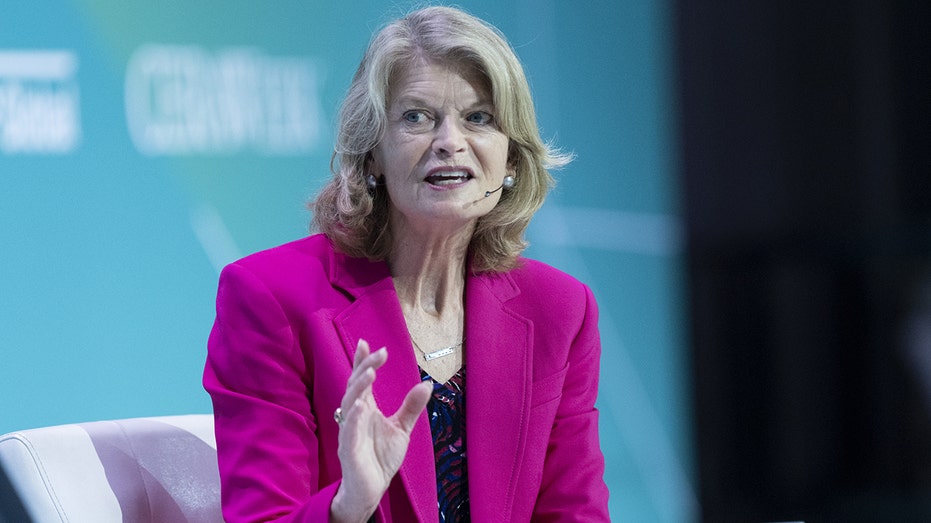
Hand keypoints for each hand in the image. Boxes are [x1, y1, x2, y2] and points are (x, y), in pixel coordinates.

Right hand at [330, 339, 431, 522]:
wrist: (372, 488)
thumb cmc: (381, 457)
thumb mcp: (401, 428)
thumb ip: (411, 407)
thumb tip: (426, 385)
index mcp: (365, 408)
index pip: (361, 380)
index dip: (362, 362)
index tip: (365, 343)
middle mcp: (354, 415)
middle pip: (356, 385)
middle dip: (365, 367)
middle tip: (380, 353)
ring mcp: (349, 431)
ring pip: (350, 403)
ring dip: (359, 387)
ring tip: (370, 372)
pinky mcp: (348, 449)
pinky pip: (348, 430)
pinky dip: (353, 417)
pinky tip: (360, 405)